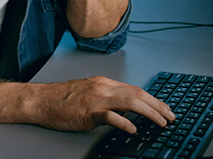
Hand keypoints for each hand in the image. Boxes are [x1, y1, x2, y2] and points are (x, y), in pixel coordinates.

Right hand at [31, 76, 174, 133]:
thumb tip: (126, 110)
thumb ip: (107, 98)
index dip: (153, 99)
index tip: (165, 108)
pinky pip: (111, 116)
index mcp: (104, 83)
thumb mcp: (88, 92)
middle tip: (171, 116)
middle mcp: (103, 88)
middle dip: (158, 106)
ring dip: (149, 113)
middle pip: (138, 94)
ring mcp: (96, 99)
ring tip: (161, 123)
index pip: (135, 89)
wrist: (41, 100)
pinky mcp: (88, 112)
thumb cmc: (61, 99)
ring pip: (130, 102)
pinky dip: (125, 122)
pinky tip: (134, 129)